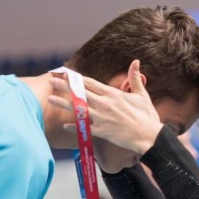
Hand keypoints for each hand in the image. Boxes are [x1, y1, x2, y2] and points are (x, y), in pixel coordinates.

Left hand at [48, 60, 163, 156]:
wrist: (149, 137)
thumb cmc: (147, 117)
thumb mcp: (141, 95)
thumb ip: (134, 78)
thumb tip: (135, 61)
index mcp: (113, 94)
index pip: (90, 83)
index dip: (76, 78)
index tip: (65, 73)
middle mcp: (105, 104)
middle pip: (81, 93)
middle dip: (64, 86)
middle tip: (51, 81)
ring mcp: (103, 118)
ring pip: (78, 109)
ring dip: (63, 103)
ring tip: (50, 99)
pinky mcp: (103, 131)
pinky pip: (85, 128)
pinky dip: (75, 127)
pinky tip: (64, 125)